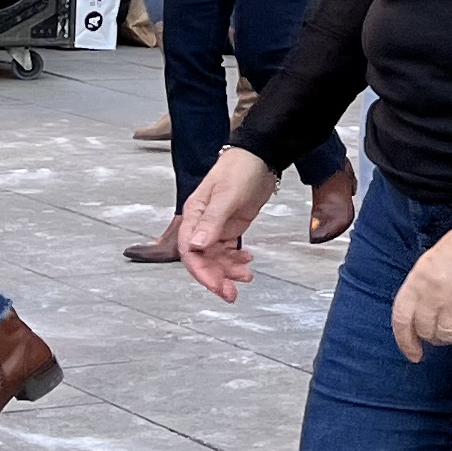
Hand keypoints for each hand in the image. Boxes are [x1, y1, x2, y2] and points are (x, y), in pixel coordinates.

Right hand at [172, 147, 278, 302]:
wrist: (261, 156)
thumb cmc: (240, 169)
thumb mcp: (227, 195)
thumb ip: (212, 221)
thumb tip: (197, 246)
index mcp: (194, 214)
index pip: (191, 251)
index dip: (202, 272)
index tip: (217, 287)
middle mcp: (201, 223)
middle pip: (202, 259)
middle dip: (215, 278)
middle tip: (231, 294)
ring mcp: (216, 226)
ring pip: (215, 258)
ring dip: (228, 271)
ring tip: (246, 277)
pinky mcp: (230, 227)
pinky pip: (227, 250)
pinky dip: (236, 260)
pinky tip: (248, 262)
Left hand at [393, 210, 451, 361]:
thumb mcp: (432, 259)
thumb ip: (424, 286)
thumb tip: (425, 312)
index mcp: (419, 279)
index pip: (403, 319)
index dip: (405, 341)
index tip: (413, 353)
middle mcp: (435, 293)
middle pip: (427, 330)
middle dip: (433, 336)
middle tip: (442, 332)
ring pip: (450, 335)